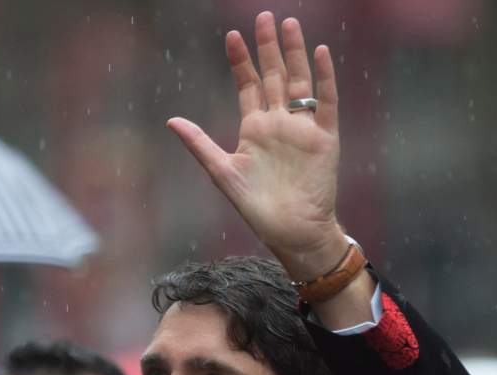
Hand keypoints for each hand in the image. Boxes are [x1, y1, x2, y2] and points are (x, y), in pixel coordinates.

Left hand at [167, 12, 349, 280]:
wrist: (291, 231)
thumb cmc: (256, 207)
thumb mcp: (222, 172)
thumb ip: (199, 144)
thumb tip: (171, 120)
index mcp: (254, 128)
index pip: (248, 86)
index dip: (241, 61)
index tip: (232, 36)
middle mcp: (279, 123)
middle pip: (274, 76)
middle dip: (268, 47)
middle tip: (264, 16)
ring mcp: (303, 128)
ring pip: (300, 81)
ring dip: (295, 53)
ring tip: (290, 25)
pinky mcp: (324, 137)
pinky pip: (325, 101)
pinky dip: (324, 77)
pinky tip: (319, 53)